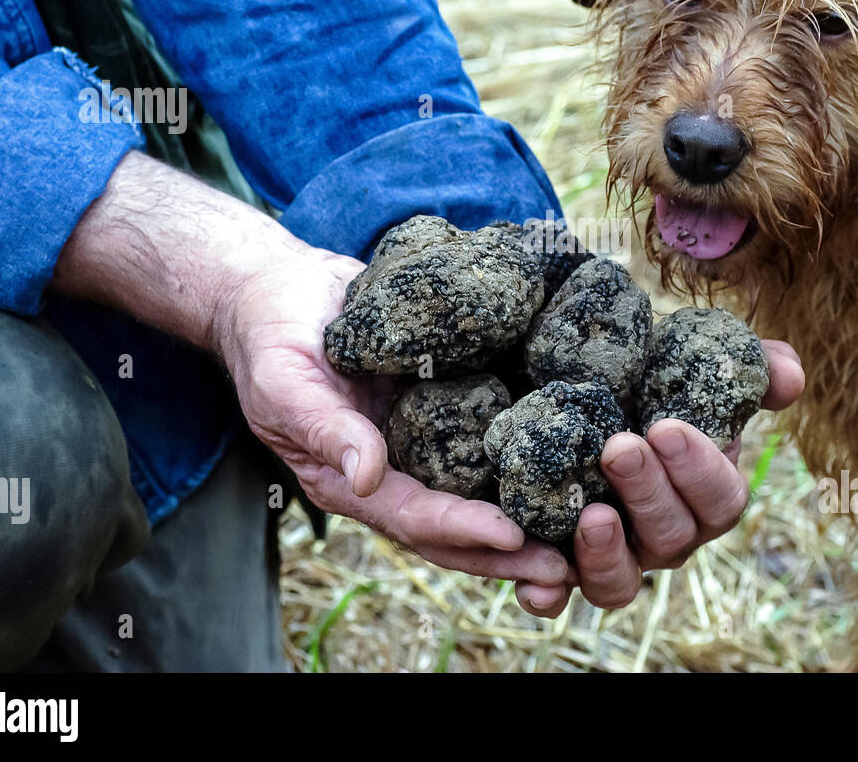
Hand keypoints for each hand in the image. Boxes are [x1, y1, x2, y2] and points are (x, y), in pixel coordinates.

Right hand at [215, 243, 569, 586]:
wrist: (286, 289)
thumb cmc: (273, 336)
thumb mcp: (285, 382)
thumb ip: (325, 430)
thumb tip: (365, 478)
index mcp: (351, 480)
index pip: (414, 516)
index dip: (462, 529)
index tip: (512, 535)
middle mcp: (394, 472)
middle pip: (457, 527)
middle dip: (510, 553)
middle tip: (565, 569)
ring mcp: (423, 444)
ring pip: (480, 495)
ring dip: (530, 521)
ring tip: (584, 536)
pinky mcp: (446, 408)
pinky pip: (488, 444)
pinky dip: (528, 462)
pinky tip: (576, 465)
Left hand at [514, 340, 804, 615]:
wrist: (576, 395)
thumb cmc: (648, 383)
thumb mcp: (692, 361)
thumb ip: (751, 367)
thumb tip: (789, 378)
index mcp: (704, 496)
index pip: (721, 499)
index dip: (699, 470)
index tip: (667, 427)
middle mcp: (664, 536)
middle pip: (672, 538)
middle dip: (649, 495)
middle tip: (619, 447)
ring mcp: (614, 557)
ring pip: (620, 582)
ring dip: (608, 554)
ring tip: (591, 514)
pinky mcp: (560, 567)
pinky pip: (556, 596)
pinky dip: (547, 594)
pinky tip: (533, 580)